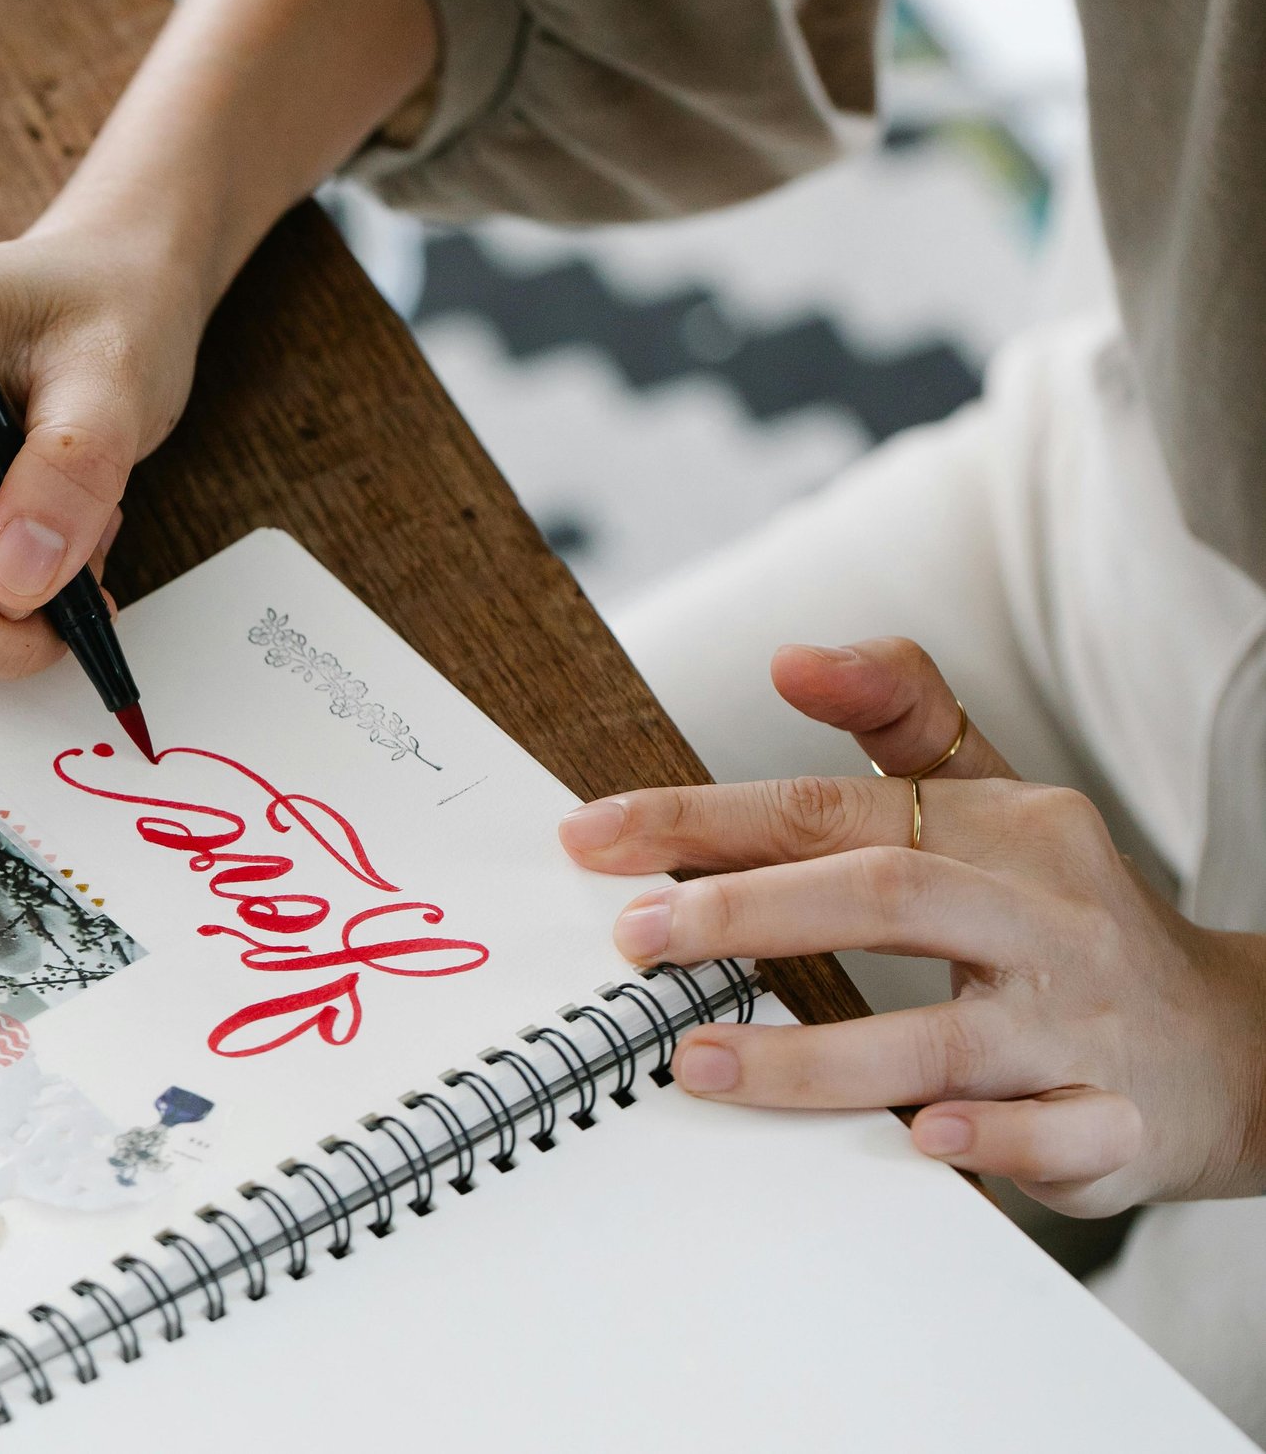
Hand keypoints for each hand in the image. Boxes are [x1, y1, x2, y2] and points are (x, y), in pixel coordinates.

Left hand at [559, 637, 1265, 1214]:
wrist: (1237, 1045)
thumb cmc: (1064, 914)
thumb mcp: (996, 795)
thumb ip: (896, 714)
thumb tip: (791, 656)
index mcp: (1001, 828)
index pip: (829, 810)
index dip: (702, 819)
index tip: (594, 836)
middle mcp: (1043, 915)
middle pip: (885, 895)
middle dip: (748, 914)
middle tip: (637, 940)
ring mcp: (1082, 1022)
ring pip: (946, 1032)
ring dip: (814, 1054)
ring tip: (699, 1060)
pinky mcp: (1119, 1121)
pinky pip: (1051, 1133)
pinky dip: (985, 1139)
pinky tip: (915, 1135)